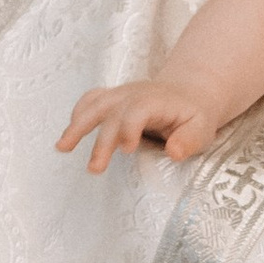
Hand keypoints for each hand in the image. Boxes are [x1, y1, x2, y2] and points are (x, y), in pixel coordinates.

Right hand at [58, 81, 218, 171]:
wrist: (188, 94)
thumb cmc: (193, 117)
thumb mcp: (202, 129)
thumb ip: (189, 140)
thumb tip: (174, 152)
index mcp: (156, 100)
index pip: (137, 110)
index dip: (129, 128)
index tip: (126, 150)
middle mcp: (134, 94)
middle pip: (111, 112)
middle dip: (101, 140)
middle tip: (94, 168)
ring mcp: (120, 94)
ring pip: (94, 105)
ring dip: (76, 125)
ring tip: (61, 148)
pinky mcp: (112, 99)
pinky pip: (91, 101)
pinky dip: (78, 115)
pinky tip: (68, 136)